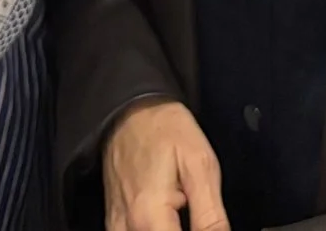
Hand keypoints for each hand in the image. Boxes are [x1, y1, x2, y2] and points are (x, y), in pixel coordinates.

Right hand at [102, 98, 226, 230]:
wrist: (132, 107)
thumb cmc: (164, 128)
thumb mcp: (200, 166)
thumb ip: (211, 217)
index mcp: (149, 217)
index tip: (207, 222)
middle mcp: (126, 227)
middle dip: (184, 227)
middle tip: (192, 203)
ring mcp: (116, 225)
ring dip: (167, 228)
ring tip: (179, 211)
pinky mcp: (114, 219)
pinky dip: (152, 228)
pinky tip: (165, 218)